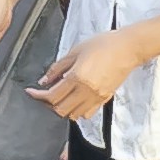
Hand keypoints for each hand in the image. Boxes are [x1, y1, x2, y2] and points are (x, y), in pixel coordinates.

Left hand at [32, 15, 159, 126]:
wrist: (128, 48)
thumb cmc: (104, 44)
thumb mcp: (75, 51)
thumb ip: (58, 67)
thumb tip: (44, 81)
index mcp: (77, 77)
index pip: (51, 96)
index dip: (37, 96)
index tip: (31, 92)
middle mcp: (87, 91)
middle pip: (60, 110)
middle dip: (48, 104)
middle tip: (44, 94)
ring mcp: (97, 97)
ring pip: (73, 115)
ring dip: (63, 108)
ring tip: (60, 96)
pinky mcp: (105, 99)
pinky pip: (87, 113)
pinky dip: (77, 110)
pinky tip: (75, 98)